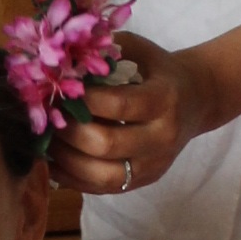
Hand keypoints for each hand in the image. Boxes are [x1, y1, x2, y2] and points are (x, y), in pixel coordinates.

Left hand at [51, 34, 213, 196]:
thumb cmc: (159, 70)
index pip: (119, 105)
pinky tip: (53, 161)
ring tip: (44, 141)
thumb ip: (106, 51)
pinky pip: (102, 188)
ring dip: (66, 160)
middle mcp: (162, 137)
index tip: (58, 90)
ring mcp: (154, 164)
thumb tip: (61, 57)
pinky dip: (72, 178)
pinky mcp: (143, 181)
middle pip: (107, 145)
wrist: (197, 99)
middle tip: (45, 118)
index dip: (83, 100)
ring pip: (102, 175)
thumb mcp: (140, 50)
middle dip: (68, 132)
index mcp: (164, 99)